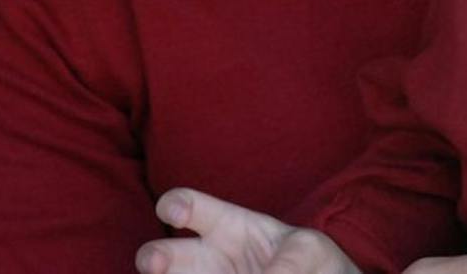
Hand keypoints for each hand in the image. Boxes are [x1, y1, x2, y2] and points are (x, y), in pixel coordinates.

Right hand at [135, 188, 357, 273]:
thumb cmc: (312, 263)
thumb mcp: (310, 251)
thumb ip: (289, 264)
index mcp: (227, 227)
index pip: (190, 207)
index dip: (176, 204)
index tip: (174, 211)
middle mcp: (206, 261)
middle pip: (161, 256)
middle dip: (154, 258)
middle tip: (154, 263)